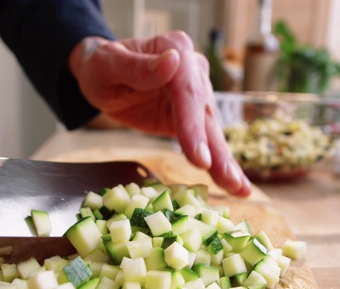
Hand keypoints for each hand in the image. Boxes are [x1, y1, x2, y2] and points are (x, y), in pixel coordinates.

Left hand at [69, 31, 250, 196]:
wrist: (104, 74)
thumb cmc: (101, 66)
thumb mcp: (107, 64)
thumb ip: (136, 65)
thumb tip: (172, 61)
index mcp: (174, 49)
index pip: (186, 89)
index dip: (192, 124)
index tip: (198, 157)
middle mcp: (193, 69)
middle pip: (205, 112)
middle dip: (216, 149)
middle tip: (227, 179)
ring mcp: (197, 93)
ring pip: (213, 130)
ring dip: (225, 161)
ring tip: (239, 188)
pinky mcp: (194, 115)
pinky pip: (207, 141)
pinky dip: (220, 164)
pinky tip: (235, 184)